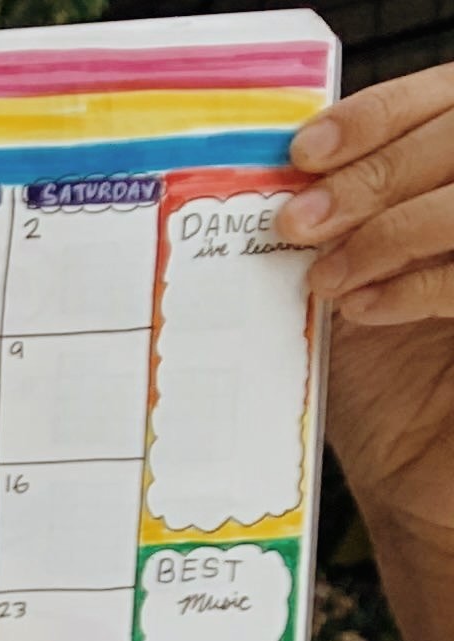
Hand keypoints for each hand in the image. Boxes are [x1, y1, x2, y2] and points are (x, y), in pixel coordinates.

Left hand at [290, 71, 453, 640]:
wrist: (417, 480)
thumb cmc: (382, 384)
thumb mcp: (344, 288)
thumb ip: (328, 228)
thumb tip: (267, 179)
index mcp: (453, 182)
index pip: (448, 97)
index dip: (383, 112)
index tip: (304, 151)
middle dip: (375, 174)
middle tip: (298, 223)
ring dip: (390, 228)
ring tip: (327, 277)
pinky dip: (417, 283)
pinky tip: (361, 310)